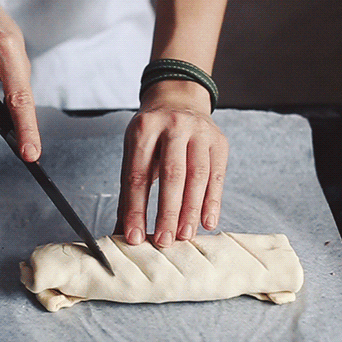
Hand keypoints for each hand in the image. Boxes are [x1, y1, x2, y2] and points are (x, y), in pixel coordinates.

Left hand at [115, 80, 227, 246]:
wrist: (179, 101)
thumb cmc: (152, 134)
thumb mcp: (135, 152)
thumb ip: (130, 191)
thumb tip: (123, 232)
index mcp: (144, 129)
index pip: (138, 175)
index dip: (136, 208)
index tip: (133, 236)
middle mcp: (173, 126)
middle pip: (172, 175)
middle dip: (167, 212)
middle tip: (163, 241)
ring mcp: (200, 132)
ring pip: (198, 176)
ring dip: (191, 210)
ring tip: (185, 236)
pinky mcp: (219, 141)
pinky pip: (217, 176)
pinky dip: (213, 202)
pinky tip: (207, 222)